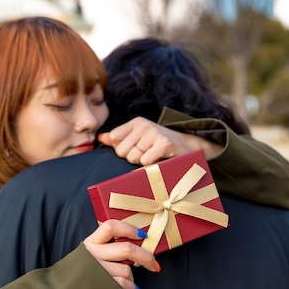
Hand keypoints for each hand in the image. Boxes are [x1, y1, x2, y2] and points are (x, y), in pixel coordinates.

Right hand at [83, 219, 159, 288]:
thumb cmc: (87, 269)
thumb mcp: (94, 251)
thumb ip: (110, 244)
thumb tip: (139, 243)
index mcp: (92, 241)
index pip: (111, 227)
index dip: (129, 229)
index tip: (142, 235)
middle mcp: (92, 254)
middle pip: (126, 249)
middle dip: (145, 256)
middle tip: (152, 262)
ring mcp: (97, 271)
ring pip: (126, 269)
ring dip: (133, 275)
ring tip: (130, 277)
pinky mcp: (101, 286)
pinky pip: (124, 284)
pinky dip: (131, 287)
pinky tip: (132, 287)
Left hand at [99, 117, 221, 164]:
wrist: (187, 147)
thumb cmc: (158, 146)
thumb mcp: (138, 139)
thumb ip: (118, 139)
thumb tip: (101, 138)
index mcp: (135, 122)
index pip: (114, 140)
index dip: (124, 150)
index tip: (137, 149)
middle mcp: (143, 125)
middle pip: (122, 151)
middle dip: (133, 158)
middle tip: (148, 154)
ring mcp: (154, 133)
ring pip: (133, 158)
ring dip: (143, 163)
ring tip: (154, 157)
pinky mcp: (164, 144)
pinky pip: (145, 161)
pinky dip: (151, 166)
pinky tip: (160, 160)